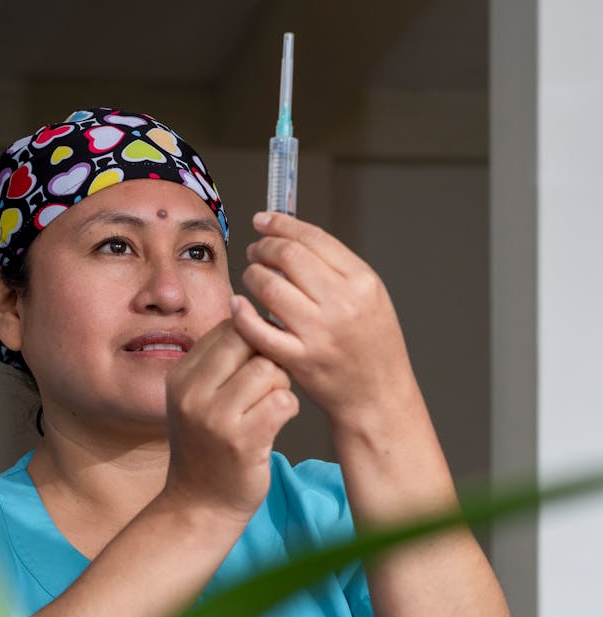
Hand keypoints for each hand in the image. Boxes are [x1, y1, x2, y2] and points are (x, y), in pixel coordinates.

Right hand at [163, 319, 298, 519]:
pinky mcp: (242, 441)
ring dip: (281, 386)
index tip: (254, 366)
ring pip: (271, 370)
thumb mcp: (197, 400)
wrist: (200, 506)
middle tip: (267, 385)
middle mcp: (192, 393)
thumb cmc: (208, 447)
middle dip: (268, 358)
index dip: (253, 340)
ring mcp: (215, 418)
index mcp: (180, 375)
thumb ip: (219, 363)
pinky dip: (288, 409)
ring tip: (270, 406)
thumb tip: (256, 316)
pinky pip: (284, 401)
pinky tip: (275, 424)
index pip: (228, 329)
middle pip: (250, 341)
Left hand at [232, 212, 418, 433]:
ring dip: (252, 276)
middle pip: (287, 256)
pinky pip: (258, 328)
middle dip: (262, 248)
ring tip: (252, 278)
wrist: (378, 395)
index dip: (281, 224)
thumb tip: (290, 236)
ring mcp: (320, 332)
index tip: (262, 221)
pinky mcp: (300, 359)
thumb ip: (335, 267)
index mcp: (362, 281)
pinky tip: (239, 306)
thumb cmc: (371, 344)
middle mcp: (342, 303)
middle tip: (255, 251)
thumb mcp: (369, 297)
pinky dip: (243, 313)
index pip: (312, 238)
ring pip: (268, 286)